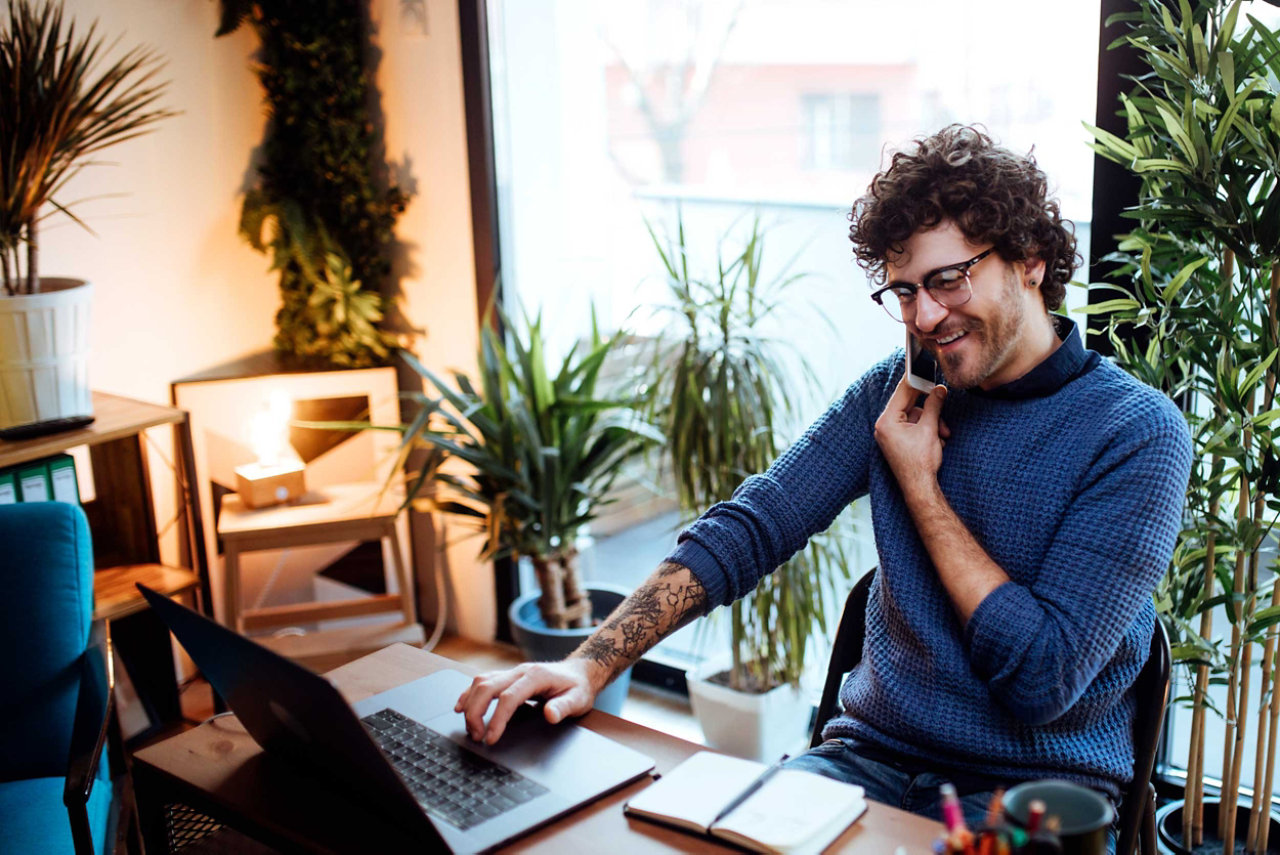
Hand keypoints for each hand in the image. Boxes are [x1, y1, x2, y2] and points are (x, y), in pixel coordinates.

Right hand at [454, 659, 600, 744]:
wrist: (579, 672)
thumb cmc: (578, 687)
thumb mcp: (578, 700)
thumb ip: (564, 707)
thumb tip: (550, 715)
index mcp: (536, 676)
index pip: (509, 697)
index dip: (497, 718)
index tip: (491, 738)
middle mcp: (520, 671)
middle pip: (487, 687)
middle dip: (476, 712)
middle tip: (477, 736)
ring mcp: (512, 672)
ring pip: (480, 682)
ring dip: (470, 704)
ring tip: (471, 728)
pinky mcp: (507, 677)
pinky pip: (482, 682)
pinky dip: (468, 694)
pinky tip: (461, 707)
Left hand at [874, 375, 949, 491]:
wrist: (919, 488)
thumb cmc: (920, 462)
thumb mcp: (930, 429)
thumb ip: (934, 406)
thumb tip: (939, 389)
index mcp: (887, 421)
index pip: (902, 392)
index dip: (916, 380)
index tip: (924, 368)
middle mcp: (884, 426)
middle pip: (909, 404)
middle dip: (929, 408)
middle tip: (942, 397)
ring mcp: (890, 434)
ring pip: (915, 416)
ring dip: (932, 422)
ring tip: (943, 434)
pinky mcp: (898, 441)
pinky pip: (914, 426)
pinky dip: (927, 430)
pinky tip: (937, 439)